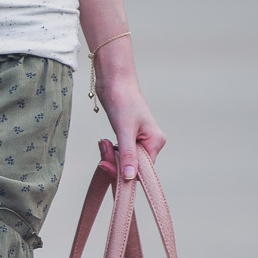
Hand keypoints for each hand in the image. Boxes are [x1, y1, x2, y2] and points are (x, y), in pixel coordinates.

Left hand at [94, 42, 165, 180]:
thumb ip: (127, 155)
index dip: (123, 172)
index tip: (105, 165)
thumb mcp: (124, 130)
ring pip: (123, 160)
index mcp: (155, 141)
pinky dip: (109, 150)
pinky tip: (104, 142)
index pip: (142, 170)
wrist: (114, 80)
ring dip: (110, 155)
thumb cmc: (123, 100)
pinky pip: (118, 152)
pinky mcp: (128, 136)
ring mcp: (139, 140)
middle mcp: (150, 142)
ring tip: (102, 141)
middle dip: (114, 161)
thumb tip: (129, 177)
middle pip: (132, 166)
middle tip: (102, 148)